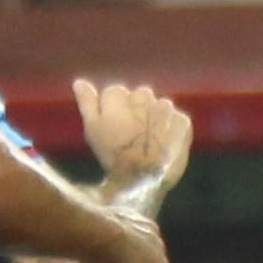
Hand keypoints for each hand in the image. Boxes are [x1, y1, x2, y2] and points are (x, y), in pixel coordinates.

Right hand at [76, 75, 193, 200]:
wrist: (143, 180)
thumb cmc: (113, 155)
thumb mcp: (93, 130)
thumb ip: (88, 103)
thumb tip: (79, 82)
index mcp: (119, 96)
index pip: (115, 92)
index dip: (113, 111)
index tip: (113, 128)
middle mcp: (144, 96)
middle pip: (139, 95)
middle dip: (135, 110)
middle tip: (131, 135)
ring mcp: (166, 108)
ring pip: (158, 105)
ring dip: (154, 117)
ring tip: (148, 141)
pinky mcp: (183, 122)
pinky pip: (176, 118)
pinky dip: (171, 128)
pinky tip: (163, 144)